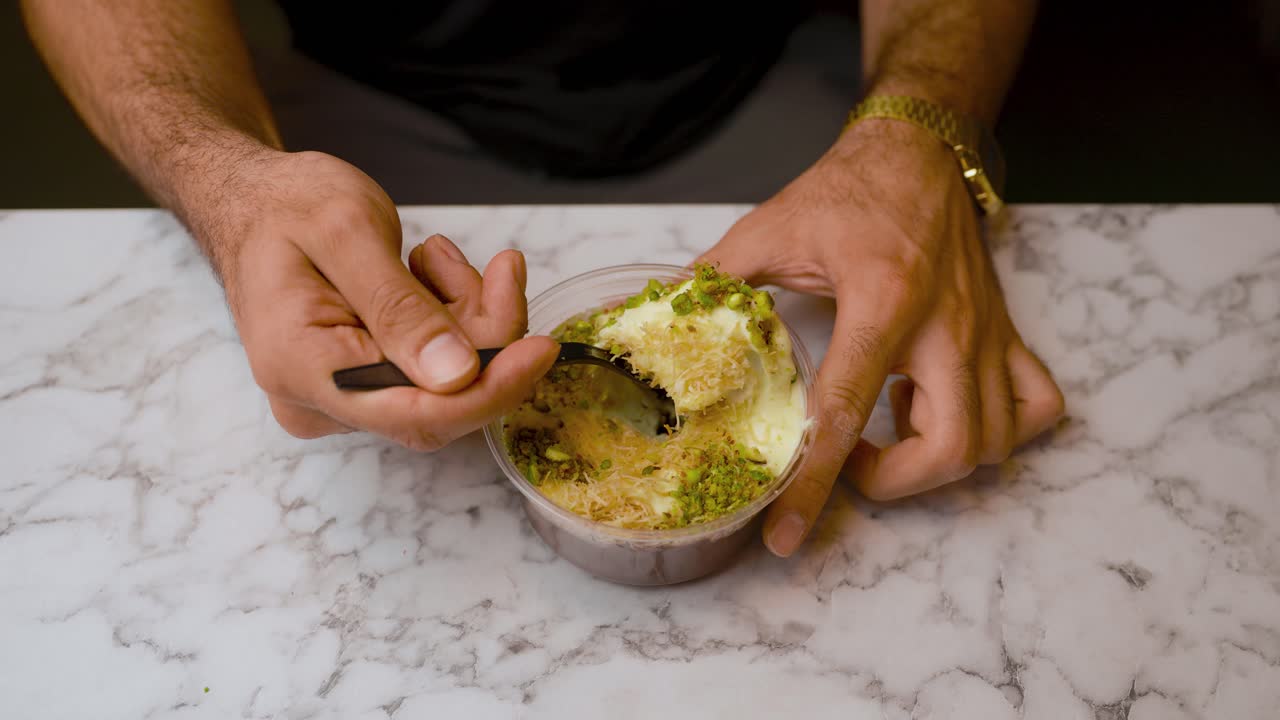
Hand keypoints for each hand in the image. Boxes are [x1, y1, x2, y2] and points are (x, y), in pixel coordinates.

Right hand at [204, 150, 557, 448]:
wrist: (250, 201)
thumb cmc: (284, 206)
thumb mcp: (346, 233)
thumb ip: (400, 308)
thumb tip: (457, 376)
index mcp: (305, 371)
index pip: (419, 416)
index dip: (492, 389)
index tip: (543, 348)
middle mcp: (322, 402)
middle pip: (442, 400)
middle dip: (486, 335)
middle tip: (499, 266)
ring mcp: (345, 397)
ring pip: (447, 380)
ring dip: (467, 316)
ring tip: (436, 254)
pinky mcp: (366, 382)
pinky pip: (435, 367)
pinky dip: (453, 319)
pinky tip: (431, 270)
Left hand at [699, 121, 1063, 556]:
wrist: (919, 149)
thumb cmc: (847, 190)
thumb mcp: (770, 228)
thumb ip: (714, 278)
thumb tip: (659, 316)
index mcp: (881, 301)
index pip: (845, 414)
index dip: (813, 485)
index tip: (784, 536)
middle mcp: (945, 325)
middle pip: (948, 449)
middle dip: (893, 484)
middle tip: (852, 463)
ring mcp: (985, 333)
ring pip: (995, 440)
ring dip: (939, 461)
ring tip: (891, 429)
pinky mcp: (1007, 332)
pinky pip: (1038, 405)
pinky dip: (1000, 431)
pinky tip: (948, 410)